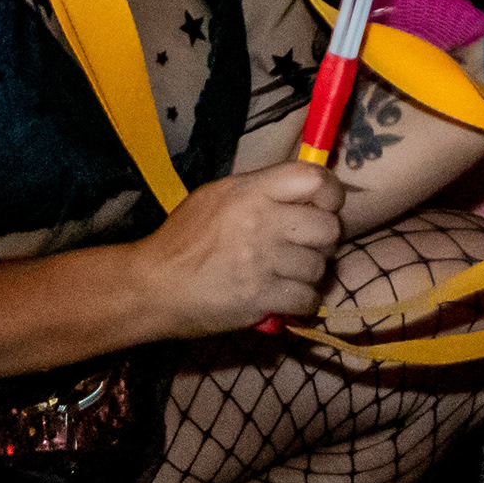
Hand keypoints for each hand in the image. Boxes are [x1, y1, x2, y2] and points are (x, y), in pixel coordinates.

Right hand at [139, 160, 343, 334]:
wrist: (154, 287)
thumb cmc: (183, 241)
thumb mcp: (215, 198)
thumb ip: (259, 191)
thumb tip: (301, 192)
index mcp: (251, 191)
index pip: (315, 179)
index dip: (329, 194)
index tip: (322, 207)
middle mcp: (262, 221)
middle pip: (328, 227)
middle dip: (321, 241)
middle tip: (302, 249)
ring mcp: (264, 260)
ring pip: (320, 267)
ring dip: (307, 274)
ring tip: (283, 275)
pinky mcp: (263, 296)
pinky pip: (309, 298)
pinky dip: (300, 302)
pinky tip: (281, 297)